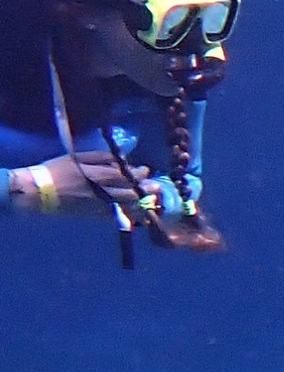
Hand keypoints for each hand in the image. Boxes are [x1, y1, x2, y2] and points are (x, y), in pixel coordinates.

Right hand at [9, 151, 150, 214]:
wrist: (39, 191)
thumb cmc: (57, 170)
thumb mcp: (78, 157)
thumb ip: (102, 157)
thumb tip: (122, 158)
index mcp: (98, 175)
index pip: (125, 175)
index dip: (138, 174)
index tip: (146, 170)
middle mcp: (102, 191)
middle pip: (129, 191)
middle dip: (144, 189)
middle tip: (156, 187)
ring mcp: (99, 204)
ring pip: (125, 205)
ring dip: (140, 203)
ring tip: (151, 201)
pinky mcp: (94, 213)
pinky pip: (115, 214)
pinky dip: (128, 213)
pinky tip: (137, 213)